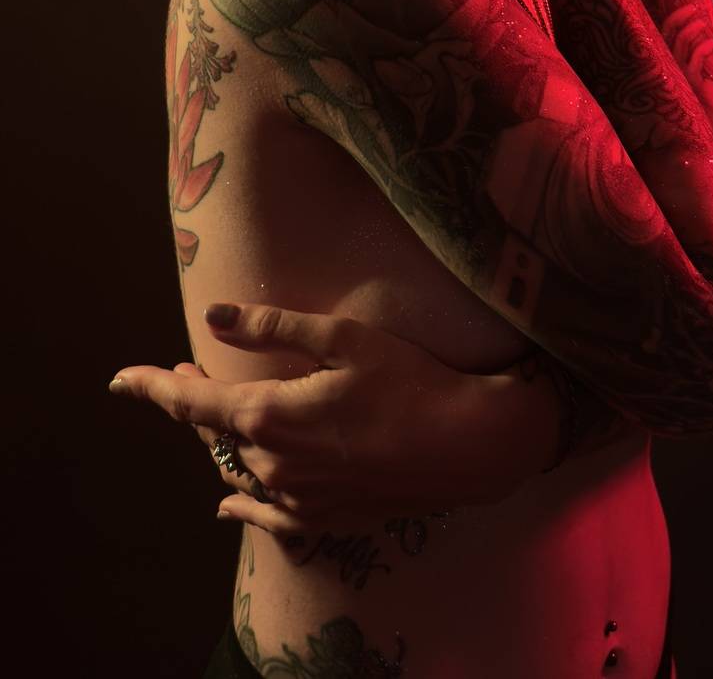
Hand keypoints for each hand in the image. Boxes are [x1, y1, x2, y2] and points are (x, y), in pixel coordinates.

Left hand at [109, 304, 531, 534]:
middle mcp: (274, 465)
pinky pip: (266, 515)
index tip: (120, 378)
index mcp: (269, 417)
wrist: (469, 443)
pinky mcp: (324, 518)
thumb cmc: (408, 379)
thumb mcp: (341, 338)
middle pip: (214, 433)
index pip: (191, 403)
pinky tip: (228, 504)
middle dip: (194, 401)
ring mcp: (298, 498)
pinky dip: (242, 503)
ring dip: (223, 438)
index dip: (153, 387)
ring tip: (214, 411)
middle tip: (182, 370)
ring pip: (240, 466)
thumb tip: (212, 318)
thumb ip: (271, 329)